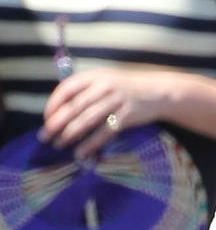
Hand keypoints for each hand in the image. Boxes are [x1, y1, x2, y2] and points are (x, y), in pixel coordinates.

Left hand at [40, 68, 172, 160]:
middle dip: (57, 122)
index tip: (46, 118)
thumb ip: (85, 90)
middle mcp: (104, 87)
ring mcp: (116, 101)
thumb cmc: (125, 88)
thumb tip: (60, 111)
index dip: (54, 104)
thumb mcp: (104, 80)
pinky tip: (81, 152)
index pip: (67, 89)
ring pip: (87, 120)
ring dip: (70, 134)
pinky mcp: (126, 117)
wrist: (156, 92)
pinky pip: (104, 132)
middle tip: (45, 135)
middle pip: (74, 106)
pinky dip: (91, 144)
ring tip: (59, 144)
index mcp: (94, 76)